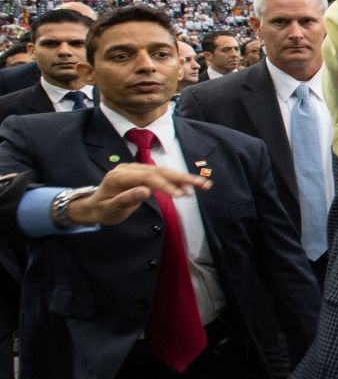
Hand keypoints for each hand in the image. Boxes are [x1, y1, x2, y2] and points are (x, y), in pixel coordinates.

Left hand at [69, 163, 211, 226]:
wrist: (95, 206)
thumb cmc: (103, 210)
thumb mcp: (111, 210)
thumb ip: (126, 200)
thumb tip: (145, 191)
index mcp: (120, 176)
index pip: (147, 177)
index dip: (165, 185)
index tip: (180, 195)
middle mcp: (129, 168)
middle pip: (159, 170)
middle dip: (182, 177)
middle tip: (202, 184)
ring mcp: (136, 168)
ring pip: (163, 171)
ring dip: (184, 177)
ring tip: (202, 184)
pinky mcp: (142, 172)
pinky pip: (161, 174)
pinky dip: (176, 180)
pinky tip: (188, 186)